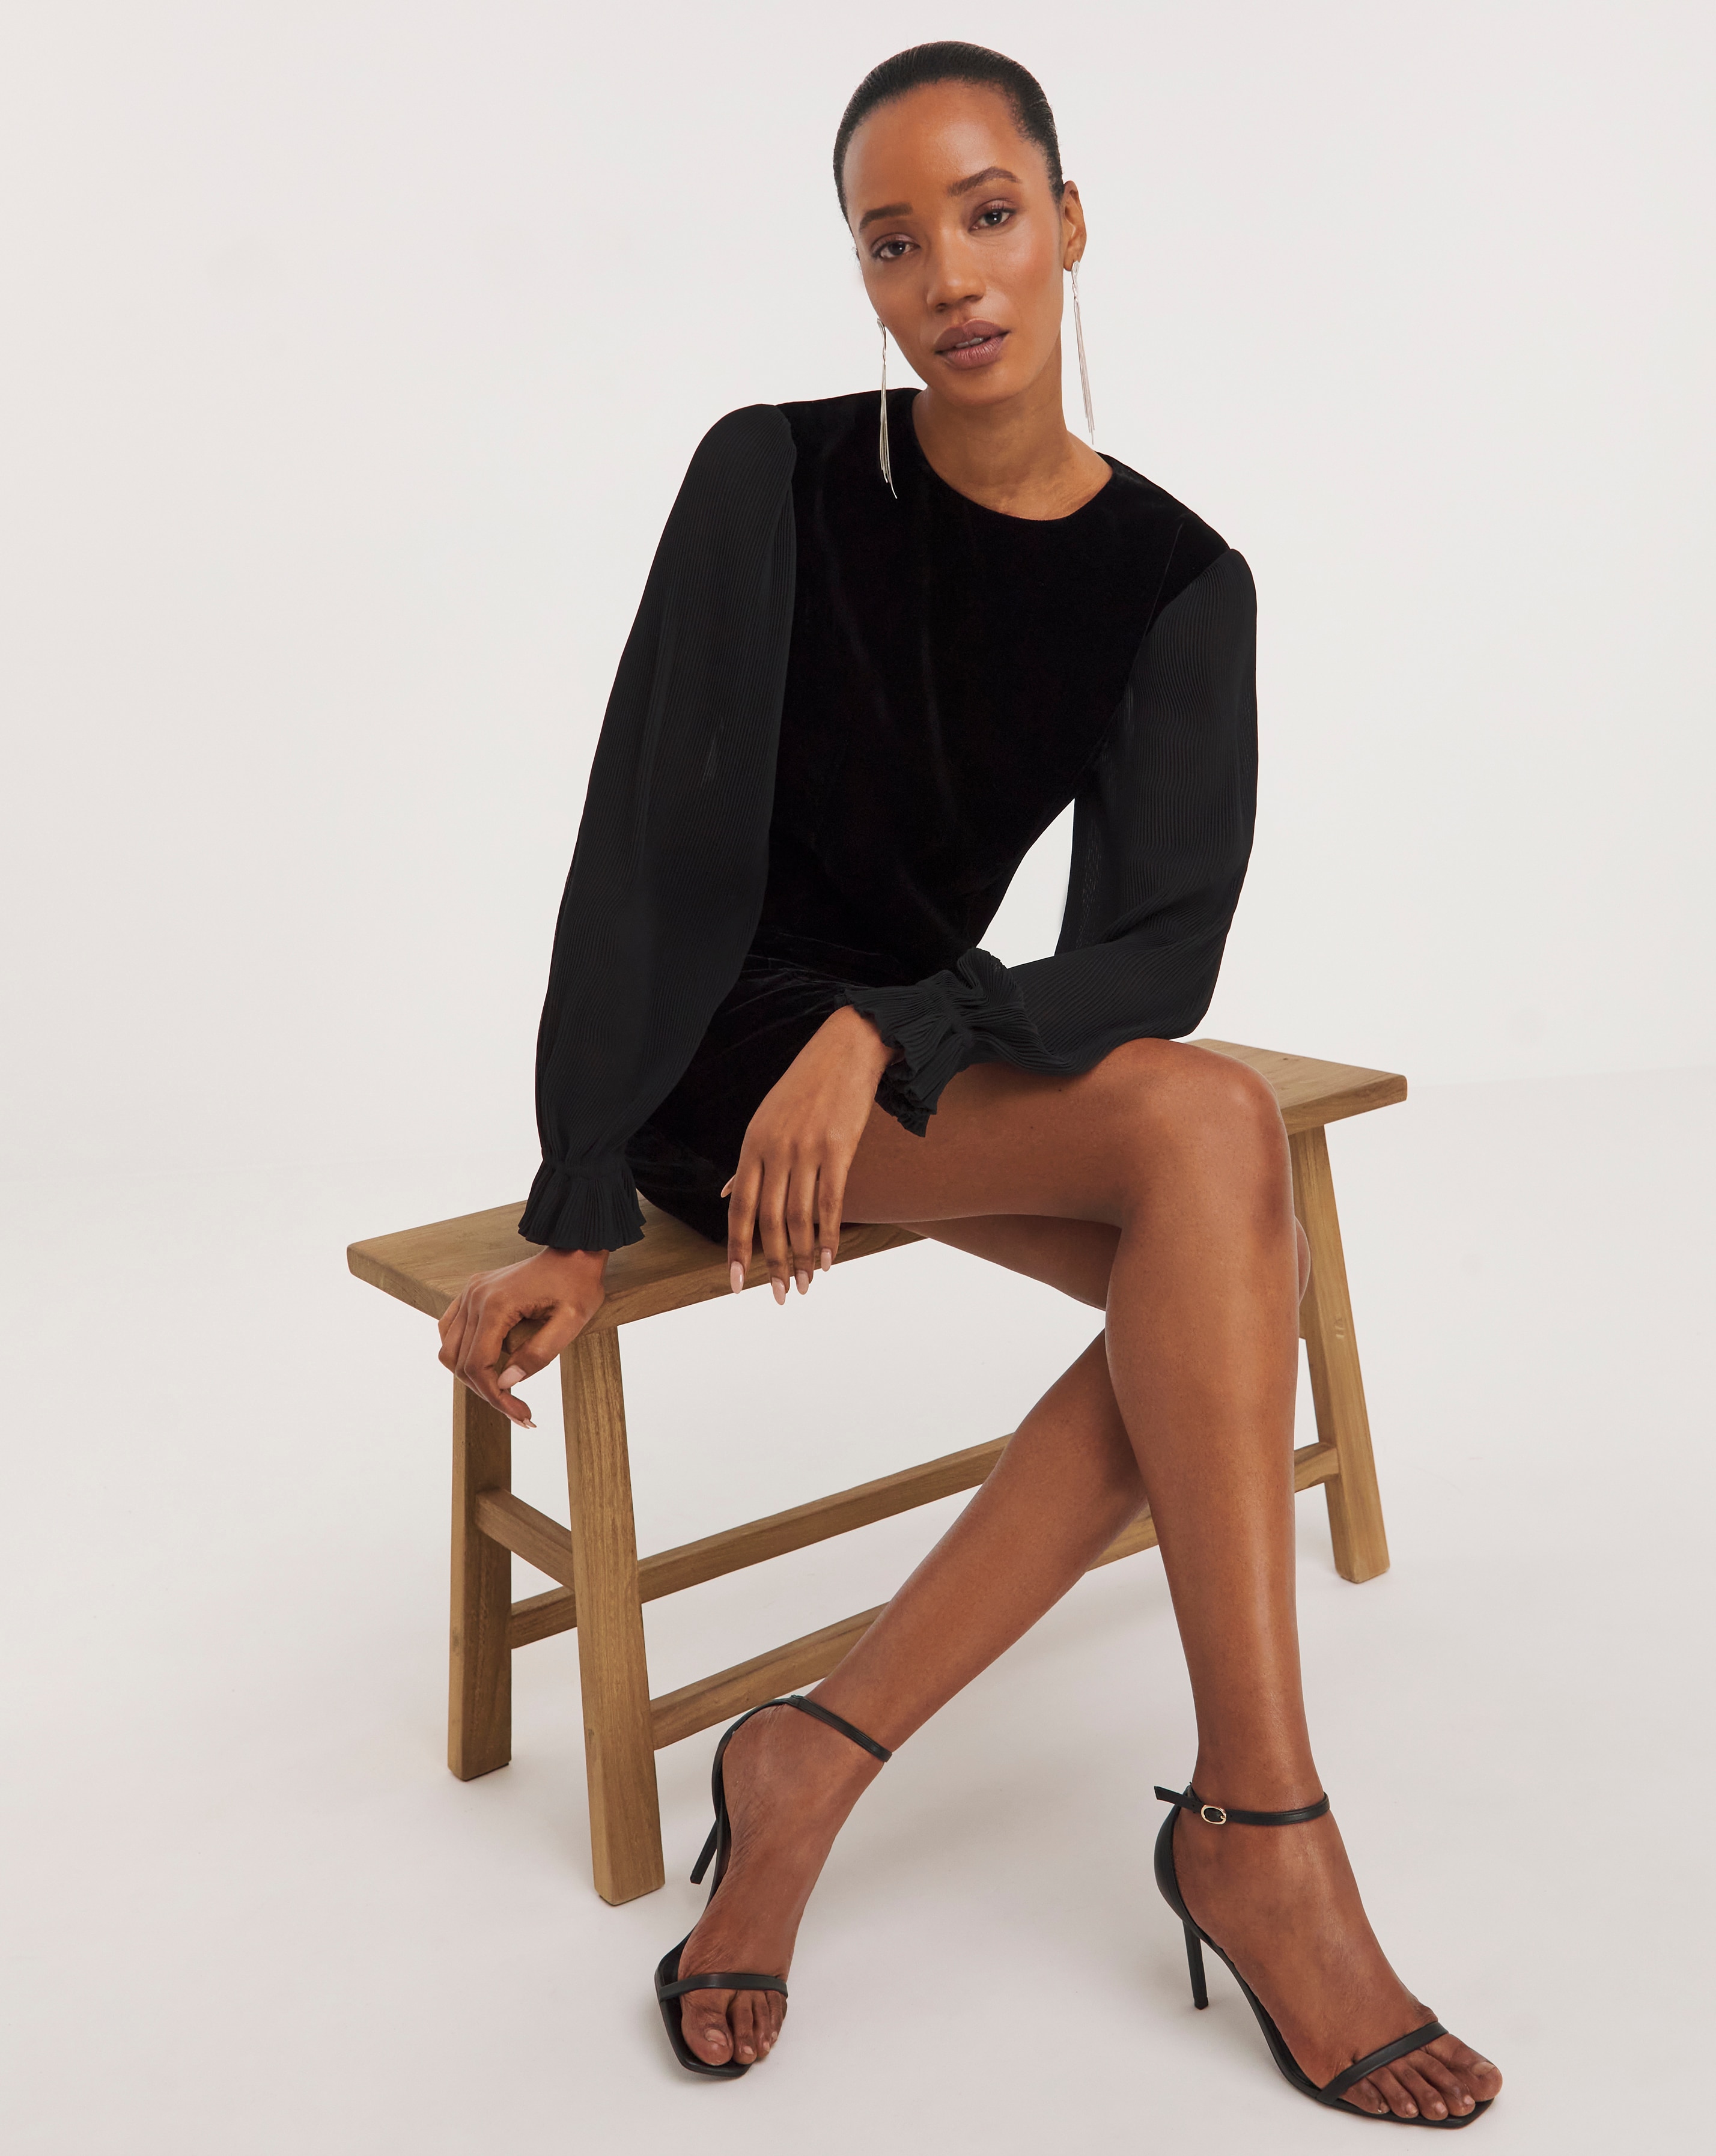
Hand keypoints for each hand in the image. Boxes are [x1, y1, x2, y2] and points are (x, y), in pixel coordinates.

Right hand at [437, 1246, 607, 1424]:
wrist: (574, 1252)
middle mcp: (474, 1297)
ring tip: (504, 1390)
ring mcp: (469, 1292)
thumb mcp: (571, 1322)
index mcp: (496, 1305)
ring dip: (472, 1375)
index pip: (478, 1365)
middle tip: (519, 1410)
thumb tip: (507, 1382)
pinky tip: (490, 1365)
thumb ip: (539, 1354)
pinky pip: (451, 1330)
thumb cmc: (577, 1285)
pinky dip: (463, 1353)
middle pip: (460, 1362)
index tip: (523, 1415)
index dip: (496, 1397)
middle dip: (487, 1392)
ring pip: (450, 1349)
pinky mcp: (472, 1292)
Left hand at [724, 1004, 894, 1302]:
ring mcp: (807, 1151)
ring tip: (805, 1283)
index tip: (736, 1283)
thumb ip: (749, 1161)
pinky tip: (828, 1259)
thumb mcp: (765, 1118)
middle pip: (770, 1221)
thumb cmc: (805, 1086)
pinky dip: (829, 1237)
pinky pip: (831, 1204)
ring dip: (801, 1258)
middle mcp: (775, 1150)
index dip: (737, 1249)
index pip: (740, 1209)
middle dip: (773, 1264)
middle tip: (779, 1294)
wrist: (846, 1049)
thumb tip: (728, 1193)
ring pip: (800, 1218)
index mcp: (752, 1145)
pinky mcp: (839, 1149)